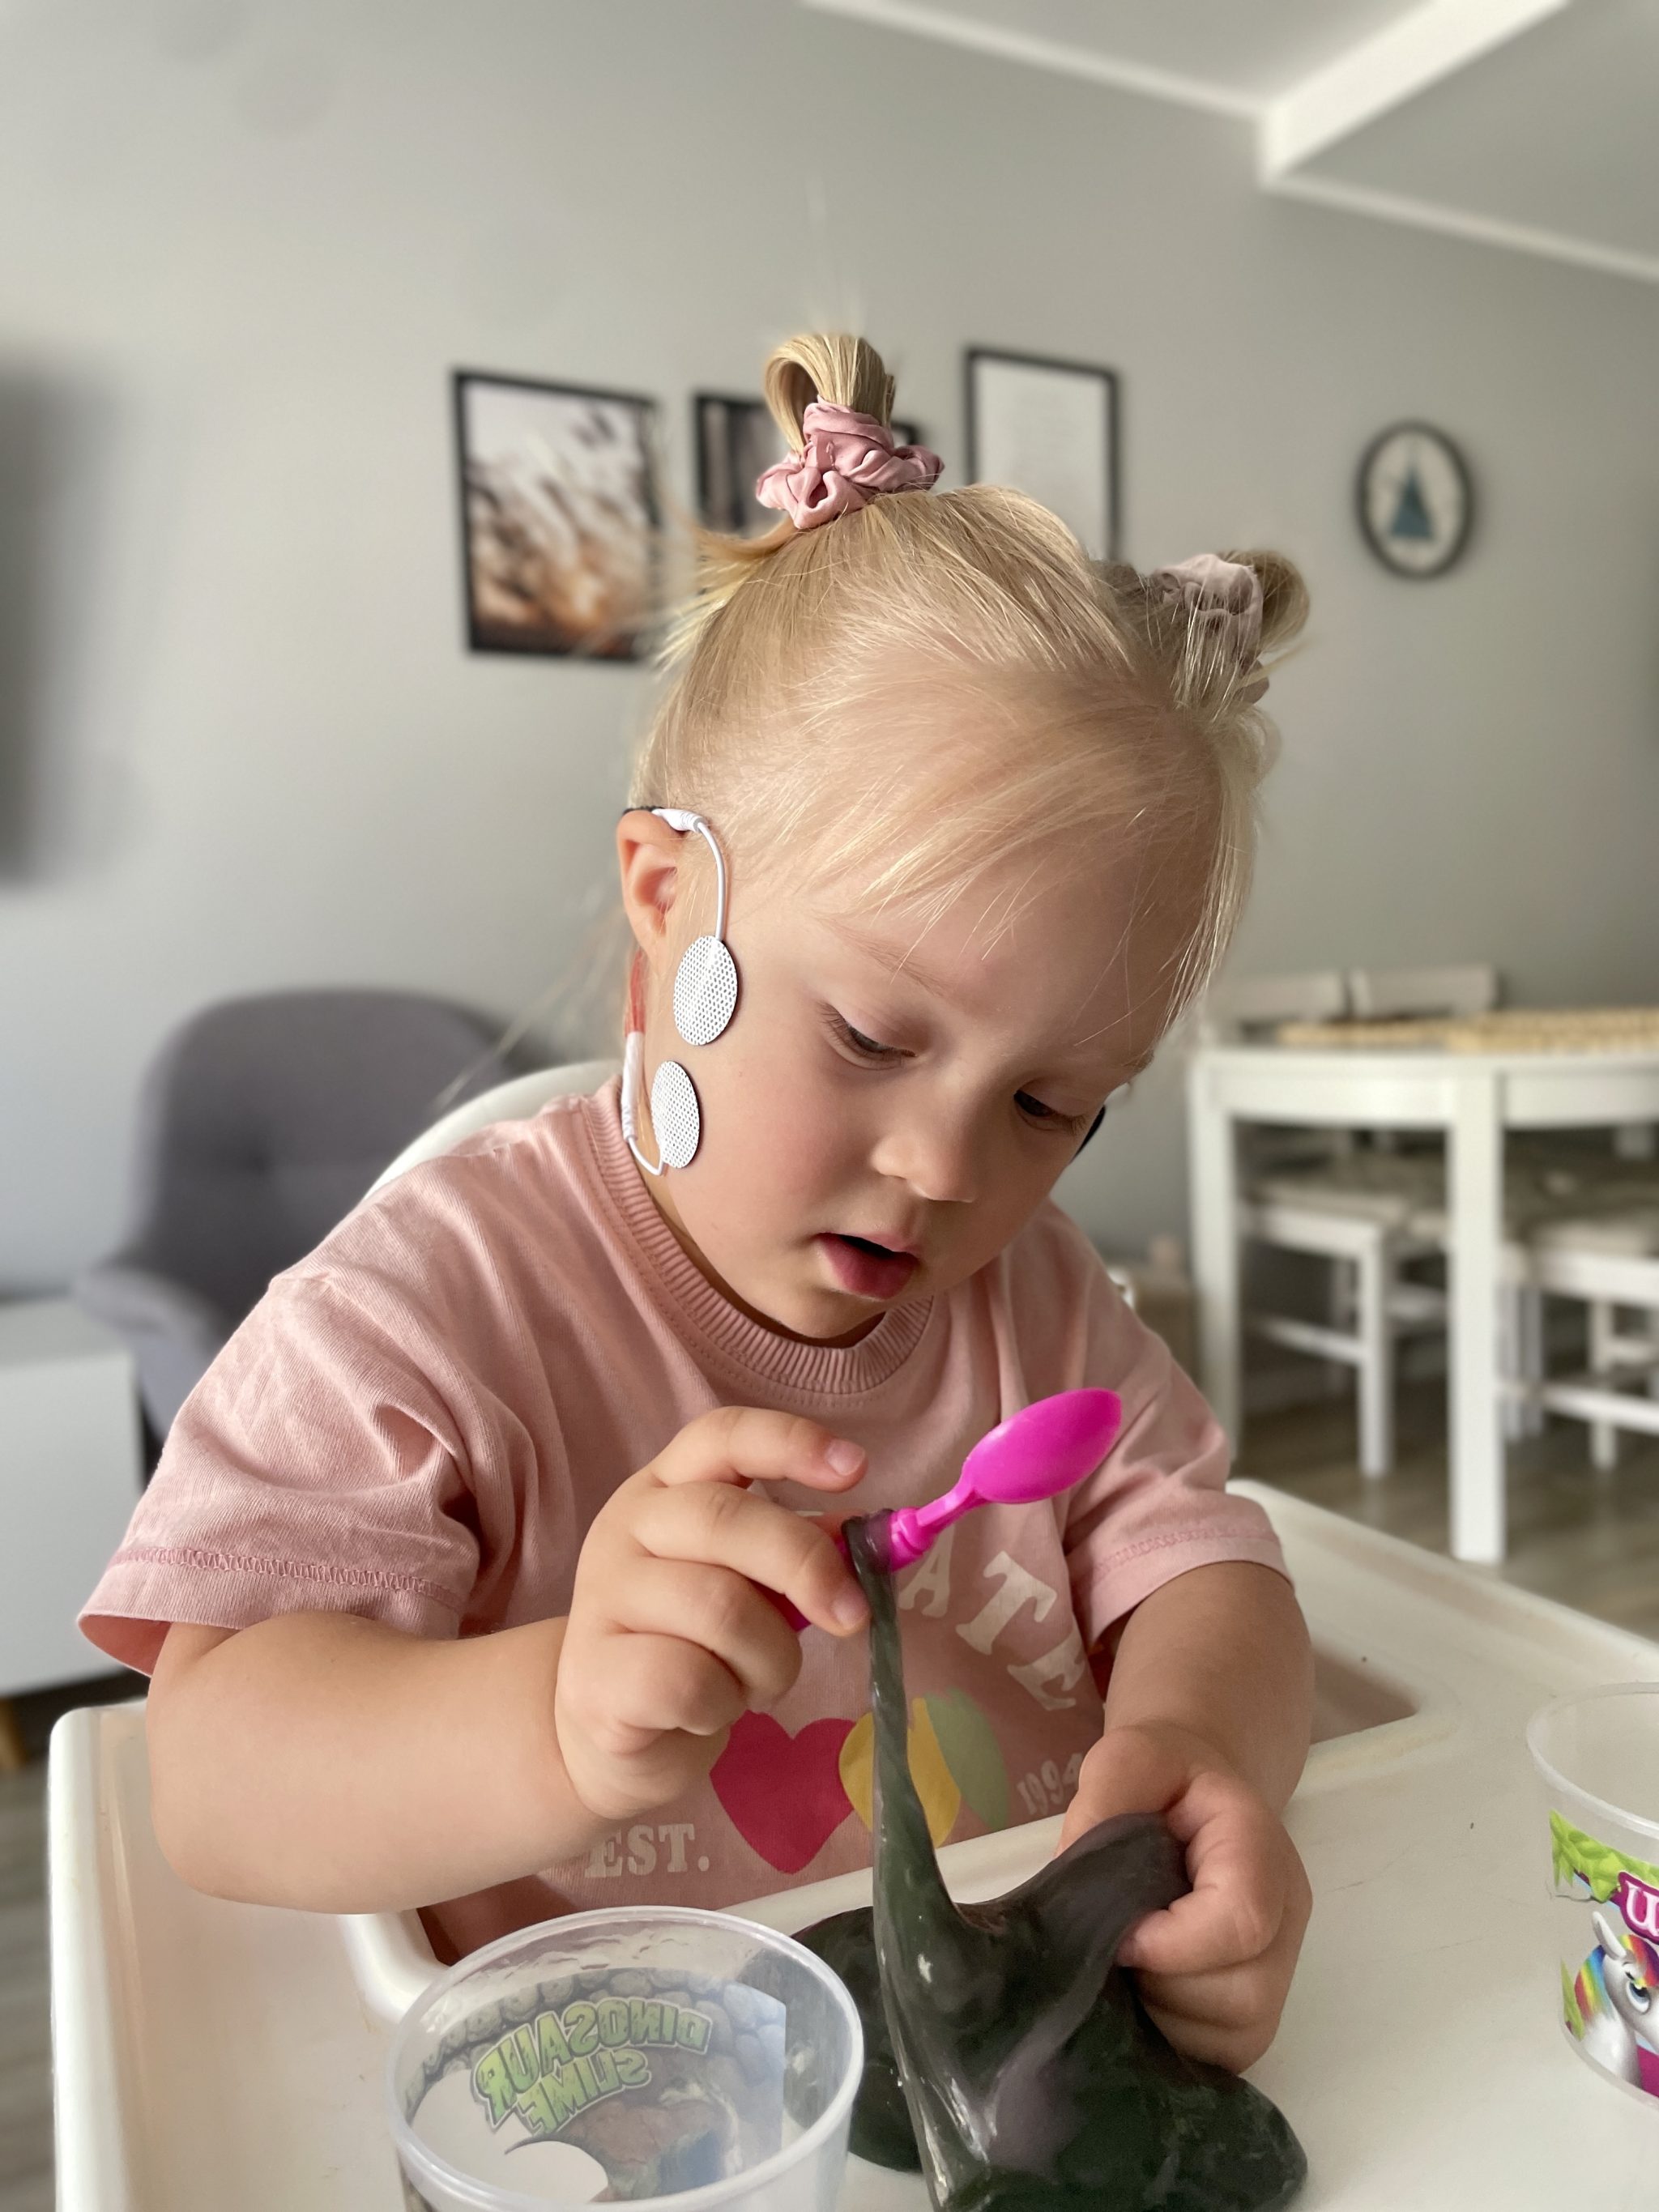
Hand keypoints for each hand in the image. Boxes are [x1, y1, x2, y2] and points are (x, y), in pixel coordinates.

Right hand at [555, 1407, 869, 1825]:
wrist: (605, 1729)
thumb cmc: (690, 1642)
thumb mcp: (747, 1585)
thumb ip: (800, 1551)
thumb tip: (877, 1538)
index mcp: (665, 1489)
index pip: (721, 1437)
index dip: (790, 1442)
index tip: (858, 1467)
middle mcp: (625, 1528)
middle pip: (726, 1519)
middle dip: (806, 1566)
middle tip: (853, 1615)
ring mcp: (602, 1598)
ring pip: (720, 1609)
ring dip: (770, 1658)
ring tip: (758, 1679)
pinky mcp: (596, 1674)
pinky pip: (693, 1681)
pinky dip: (726, 1702)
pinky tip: (711, 1708)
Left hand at [1057, 1720, 1310, 2072]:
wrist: (1192, 1792)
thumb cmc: (1161, 1777)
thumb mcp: (1125, 1760)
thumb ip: (1101, 1807)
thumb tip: (1072, 1889)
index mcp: (1258, 1848)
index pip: (1243, 1917)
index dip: (1173, 1942)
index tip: (1119, 1933)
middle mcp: (1285, 1917)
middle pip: (1243, 1993)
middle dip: (1161, 1986)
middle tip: (1112, 1953)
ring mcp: (1277, 1968)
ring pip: (1237, 2035)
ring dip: (1165, 2019)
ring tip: (1124, 1974)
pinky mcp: (1255, 2007)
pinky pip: (1227, 2055)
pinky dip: (1175, 2041)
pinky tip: (1139, 2000)